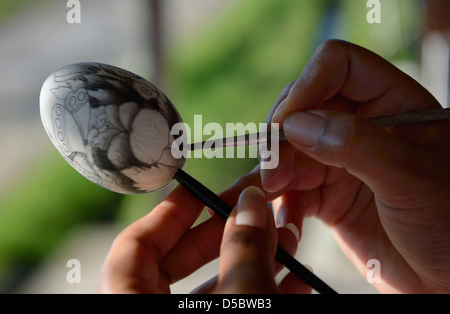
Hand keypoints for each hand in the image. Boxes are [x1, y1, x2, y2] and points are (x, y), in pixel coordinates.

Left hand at [98, 185, 309, 293]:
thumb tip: (252, 203)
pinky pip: (232, 309)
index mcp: (131, 303)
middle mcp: (148, 313)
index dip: (169, 212)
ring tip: (288, 239)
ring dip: (253, 262)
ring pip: (213, 289)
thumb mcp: (240, 299)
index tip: (201, 191)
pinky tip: (296, 278)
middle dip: (224, 233)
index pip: (134, 247)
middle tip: (256, 210)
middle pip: (176, 264)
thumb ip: (244, 250)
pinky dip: (262, 293)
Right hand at [250, 39, 449, 292]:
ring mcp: (342, 160)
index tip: (285, 122)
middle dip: (282, 135)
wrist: (448, 278)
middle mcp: (363, 126)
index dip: (307, 85)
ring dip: (275, 169)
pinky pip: (292, 188)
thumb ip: (355, 145)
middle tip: (273, 167)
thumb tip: (296, 123)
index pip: (340, 66)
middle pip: (304, 107)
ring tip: (272, 192)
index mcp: (394, 103)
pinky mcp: (328, 195)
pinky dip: (282, 200)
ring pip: (291, 148)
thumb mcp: (411, 179)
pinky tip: (287, 217)